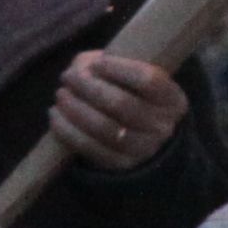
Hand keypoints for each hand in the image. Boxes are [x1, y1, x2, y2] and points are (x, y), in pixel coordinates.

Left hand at [48, 50, 184, 175]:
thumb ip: (104, 65)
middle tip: (67, 77)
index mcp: (172, 100)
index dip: (119, 69)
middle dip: (87, 86)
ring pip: (103, 127)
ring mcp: (142, 149)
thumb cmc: (130, 94)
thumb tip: (80, 70)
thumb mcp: (129, 76)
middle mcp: (162, 127)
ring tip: (61, 95)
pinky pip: (88, 146)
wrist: (137, 137)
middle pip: (121, 103)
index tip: (97, 63)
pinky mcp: (119, 164)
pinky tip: (55, 114)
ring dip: (74, 107)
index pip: (149, 80)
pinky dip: (66, 128)